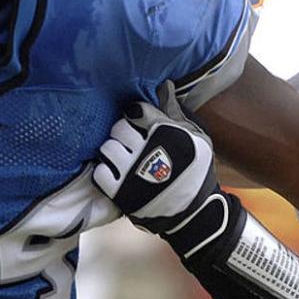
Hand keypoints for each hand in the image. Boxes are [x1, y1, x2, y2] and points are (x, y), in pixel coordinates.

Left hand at [93, 81, 221, 244]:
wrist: (195, 212)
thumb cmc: (197, 172)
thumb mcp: (197, 138)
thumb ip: (176, 112)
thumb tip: (164, 86)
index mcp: (165, 132)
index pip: (135, 110)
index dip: (137, 117)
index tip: (142, 125)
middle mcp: (146, 149)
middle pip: (119, 127)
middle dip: (124, 132)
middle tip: (132, 143)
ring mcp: (131, 171)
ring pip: (107, 147)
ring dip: (114, 151)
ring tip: (125, 159)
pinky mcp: (120, 191)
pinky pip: (100, 172)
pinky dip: (106, 172)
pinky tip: (118, 174)